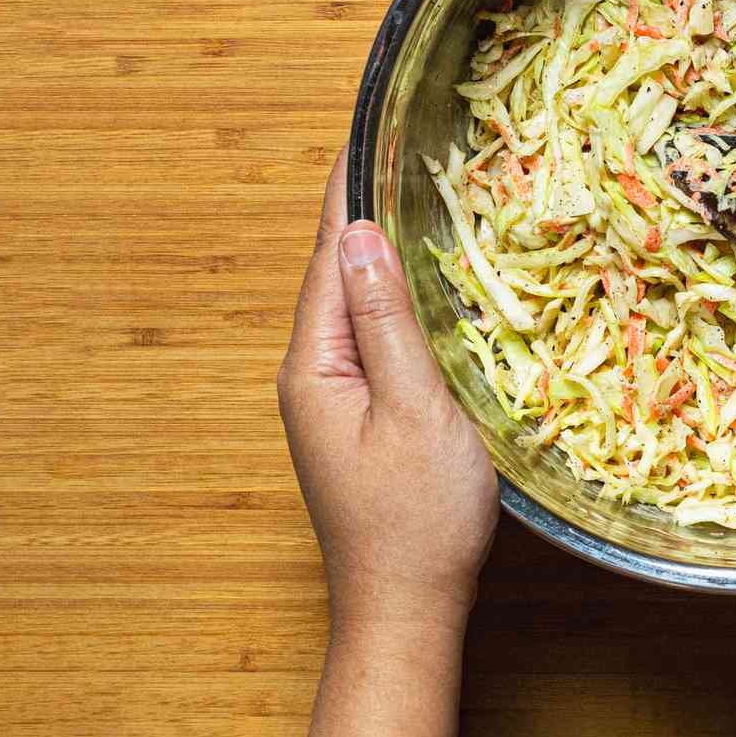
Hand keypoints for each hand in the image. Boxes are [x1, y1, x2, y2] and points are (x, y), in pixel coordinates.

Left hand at [278, 149, 497, 736]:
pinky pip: (372, 335)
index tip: (361, 131)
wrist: (408, 605)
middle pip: (333, 274)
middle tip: (400, 148)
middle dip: (361, 210)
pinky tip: (423, 283)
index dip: (344, 192)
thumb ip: (386, 320)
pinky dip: (394, 297)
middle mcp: (312, 375)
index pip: (324, 257)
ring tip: (414, 195)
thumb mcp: (414, 407)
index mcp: (315, 365)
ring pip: (355, 305)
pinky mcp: (359, 416)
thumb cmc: (419, 516)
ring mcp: (333, 398)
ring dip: (379, 251)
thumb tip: (355, 234)